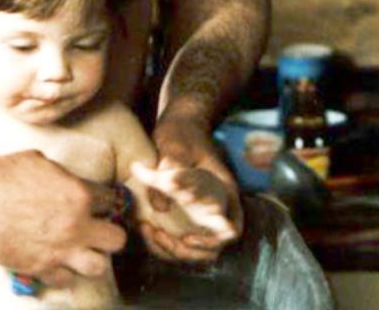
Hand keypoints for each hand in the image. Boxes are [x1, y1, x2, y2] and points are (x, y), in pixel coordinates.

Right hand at [0, 150, 126, 286]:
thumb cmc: (4, 174)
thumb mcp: (43, 163)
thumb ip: (64, 176)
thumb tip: (69, 180)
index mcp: (81, 194)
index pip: (111, 201)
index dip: (105, 203)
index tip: (99, 205)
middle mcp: (76, 225)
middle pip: (116, 239)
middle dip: (110, 234)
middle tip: (98, 231)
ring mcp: (60, 249)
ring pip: (98, 267)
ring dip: (93, 259)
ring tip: (83, 252)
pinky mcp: (40, 267)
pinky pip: (65, 280)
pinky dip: (64, 273)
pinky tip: (57, 262)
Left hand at [137, 115, 242, 262]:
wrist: (178, 125)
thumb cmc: (181, 134)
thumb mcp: (175, 147)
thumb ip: (171, 170)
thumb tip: (160, 207)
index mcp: (224, 190)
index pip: (232, 228)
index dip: (214, 241)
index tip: (188, 238)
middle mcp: (216, 205)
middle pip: (213, 246)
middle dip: (185, 251)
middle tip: (160, 236)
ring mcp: (201, 211)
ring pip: (196, 248)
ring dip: (173, 249)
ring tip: (151, 232)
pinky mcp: (185, 213)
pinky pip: (180, 238)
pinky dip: (164, 242)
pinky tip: (146, 226)